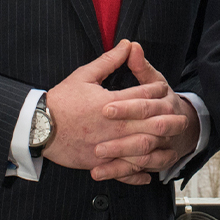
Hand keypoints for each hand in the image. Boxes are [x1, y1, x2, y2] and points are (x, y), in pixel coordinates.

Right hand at [41, 41, 183, 183]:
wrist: (38, 127)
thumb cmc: (61, 101)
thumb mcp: (84, 75)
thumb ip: (110, 60)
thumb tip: (128, 44)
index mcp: (111, 103)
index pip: (143, 96)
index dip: (157, 91)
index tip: (164, 89)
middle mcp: (113, 126)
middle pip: (150, 125)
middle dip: (168, 121)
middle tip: (182, 119)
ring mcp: (107, 147)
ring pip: (142, 151)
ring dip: (160, 149)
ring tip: (173, 147)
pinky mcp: (99, 163)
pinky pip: (123, 172)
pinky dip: (138, 175)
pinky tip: (149, 174)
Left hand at [94, 42, 200, 183]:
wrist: (185, 123)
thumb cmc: (161, 98)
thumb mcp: (152, 80)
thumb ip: (140, 65)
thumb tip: (130, 45)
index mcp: (163, 103)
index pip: (144, 105)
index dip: (125, 108)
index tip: (105, 109)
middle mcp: (165, 127)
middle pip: (145, 137)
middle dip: (121, 142)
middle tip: (97, 144)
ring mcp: (161, 147)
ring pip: (143, 158)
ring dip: (120, 161)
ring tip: (96, 159)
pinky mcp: (155, 161)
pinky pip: (141, 171)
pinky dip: (124, 174)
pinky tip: (102, 172)